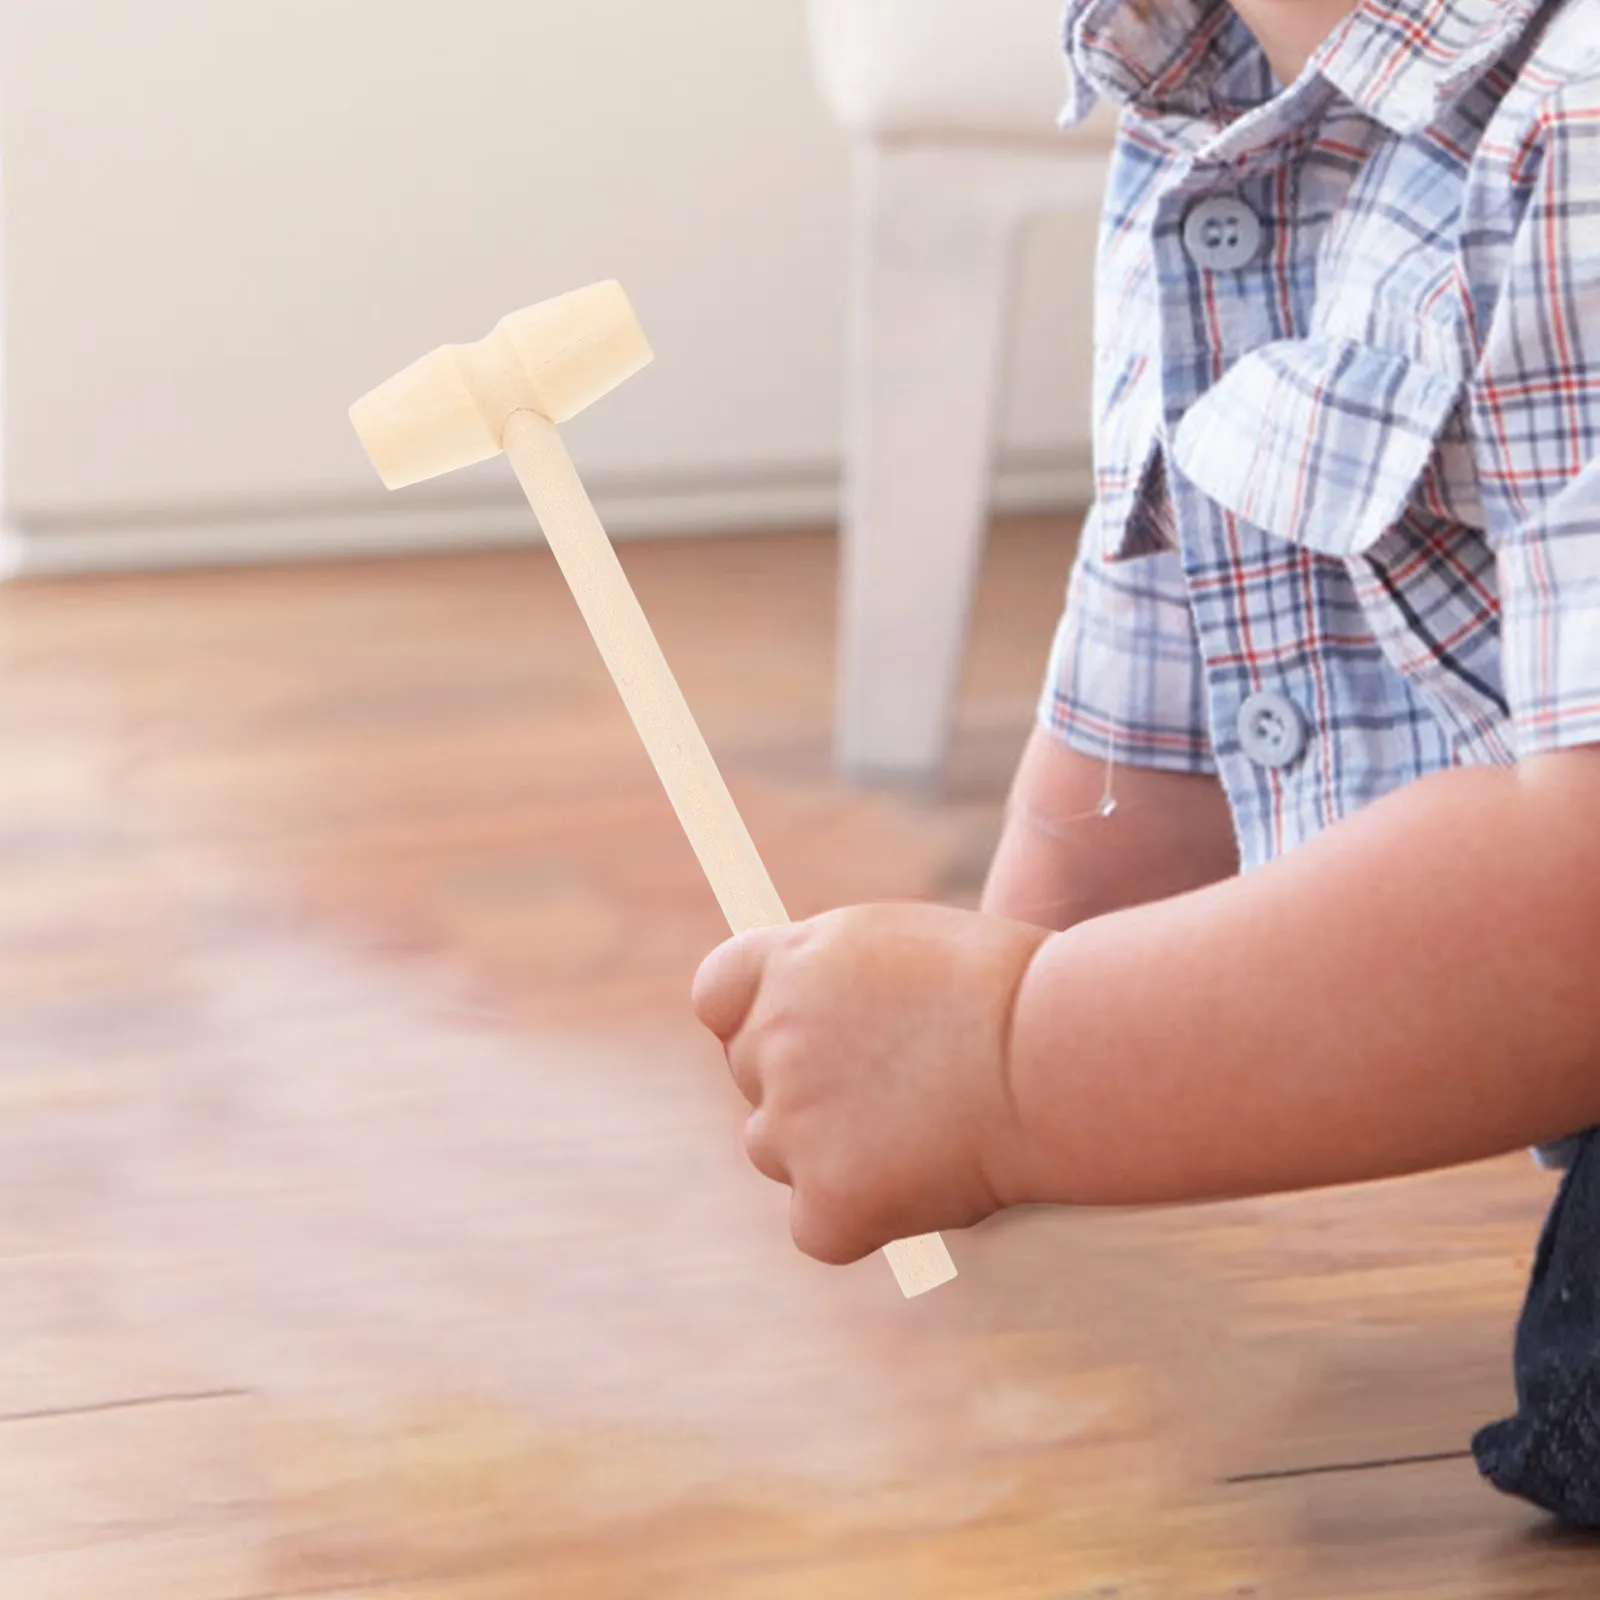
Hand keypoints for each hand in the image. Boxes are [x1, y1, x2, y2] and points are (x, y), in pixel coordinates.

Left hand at [692, 903, 1047, 1265]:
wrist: (1058, 1052)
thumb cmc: (1009, 990)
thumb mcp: (899, 950)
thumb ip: (831, 982)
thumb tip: (799, 1019)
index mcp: (786, 963)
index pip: (720, 995)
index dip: (759, 1016)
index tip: (809, 1032)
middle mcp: (771, 1040)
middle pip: (752, 1077)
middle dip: (807, 1083)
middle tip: (903, 1084)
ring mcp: (791, 1125)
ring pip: (776, 1150)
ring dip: (830, 1149)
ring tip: (927, 1128)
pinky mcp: (825, 1202)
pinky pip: (818, 1226)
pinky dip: (863, 1219)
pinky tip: (931, 1184)